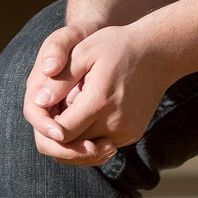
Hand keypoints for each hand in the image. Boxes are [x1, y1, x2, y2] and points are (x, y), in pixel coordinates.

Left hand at [23, 20, 175, 164]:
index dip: (47, 127)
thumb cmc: (117, 46)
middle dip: (56, 134)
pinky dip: (89, 137)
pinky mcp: (132, 135)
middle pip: (72, 146)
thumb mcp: (85, 51)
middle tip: (55, 111)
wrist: (159, 53)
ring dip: (73, 138)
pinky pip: (101, 146)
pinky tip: (87, 115)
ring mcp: (126, 132)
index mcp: (99, 101)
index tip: (47, 110)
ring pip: (86, 150)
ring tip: (70, 112)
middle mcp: (114, 123)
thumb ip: (60, 79)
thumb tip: (39, 102)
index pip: (61, 133)